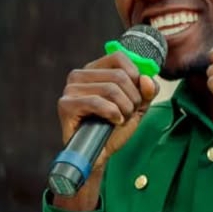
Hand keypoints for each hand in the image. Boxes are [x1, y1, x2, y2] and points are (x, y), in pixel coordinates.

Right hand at [57, 51, 158, 179]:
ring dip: (124, 109)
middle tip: (128, 113)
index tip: (137, 95)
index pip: (119, 57)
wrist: (101, 154)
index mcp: (94, 70)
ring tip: (120, 120)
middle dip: (132, 99)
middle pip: (119, 76)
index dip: (135, 76)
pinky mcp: (66, 105)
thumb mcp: (137, 106)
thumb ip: (147, 90)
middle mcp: (79, 75)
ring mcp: (70, 89)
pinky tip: (114, 122)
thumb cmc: (115, 128)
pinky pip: (97, 102)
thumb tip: (147, 79)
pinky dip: (113, 114)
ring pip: (111, 89)